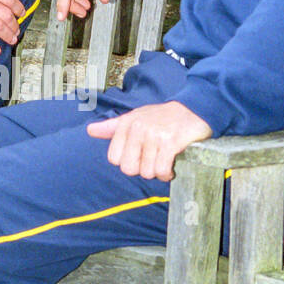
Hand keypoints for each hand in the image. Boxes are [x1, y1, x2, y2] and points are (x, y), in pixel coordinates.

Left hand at [86, 102, 211, 179]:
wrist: (194, 109)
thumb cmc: (162, 117)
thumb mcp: (135, 118)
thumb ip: (112, 127)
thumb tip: (90, 130)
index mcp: (126, 124)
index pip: (114, 159)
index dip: (128, 162)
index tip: (139, 155)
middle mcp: (138, 128)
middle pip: (129, 168)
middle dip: (142, 169)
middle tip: (153, 159)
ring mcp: (154, 135)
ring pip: (147, 172)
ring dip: (157, 172)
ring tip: (164, 160)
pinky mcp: (171, 143)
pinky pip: (161, 170)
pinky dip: (167, 173)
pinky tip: (171, 166)